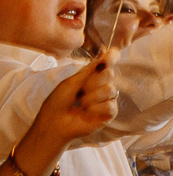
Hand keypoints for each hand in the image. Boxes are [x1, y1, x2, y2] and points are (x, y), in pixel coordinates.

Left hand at [18, 57, 116, 173]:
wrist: (56, 122)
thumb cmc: (58, 101)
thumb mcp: (71, 82)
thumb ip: (89, 70)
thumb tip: (105, 56)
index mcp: (91, 77)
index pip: (106, 64)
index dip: (112, 57)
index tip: (113, 53)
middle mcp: (102, 86)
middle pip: (110, 74)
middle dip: (93, 81)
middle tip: (80, 91)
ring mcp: (107, 99)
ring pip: (110, 90)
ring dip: (92, 97)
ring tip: (81, 104)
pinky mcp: (110, 113)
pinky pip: (110, 105)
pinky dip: (96, 108)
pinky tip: (87, 113)